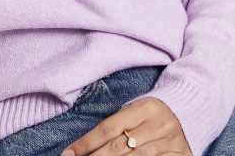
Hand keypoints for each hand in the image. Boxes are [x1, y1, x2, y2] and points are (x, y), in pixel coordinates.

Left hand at [60, 97, 191, 155]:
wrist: (189, 112)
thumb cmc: (150, 113)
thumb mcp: (135, 110)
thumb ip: (116, 125)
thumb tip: (85, 146)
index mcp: (145, 107)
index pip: (109, 128)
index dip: (87, 143)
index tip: (69, 154)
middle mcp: (160, 125)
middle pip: (120, 147)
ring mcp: (171, 143)